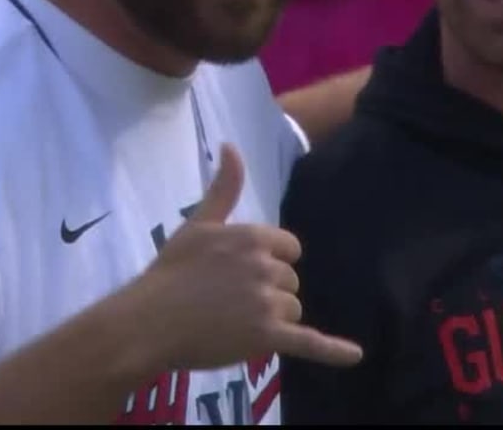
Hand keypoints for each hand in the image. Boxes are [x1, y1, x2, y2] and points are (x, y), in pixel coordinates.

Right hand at [137, 144, 362, 370]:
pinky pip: (308, 342)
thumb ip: (224, 188)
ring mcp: (267, 302)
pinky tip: (355, 356)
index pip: (289, 249)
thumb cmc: (169, 273)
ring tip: (231, 323)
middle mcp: (266, 265)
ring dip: (272, 320)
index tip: (239, 275)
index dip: (269, 263)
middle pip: (290, 281)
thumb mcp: (197, 223)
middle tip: (227, 302)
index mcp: (254, 237)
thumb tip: (231, 146)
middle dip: (268, 292)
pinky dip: (333, 351)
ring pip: (292, 310)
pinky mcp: (267, 336)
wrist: (146, 322)